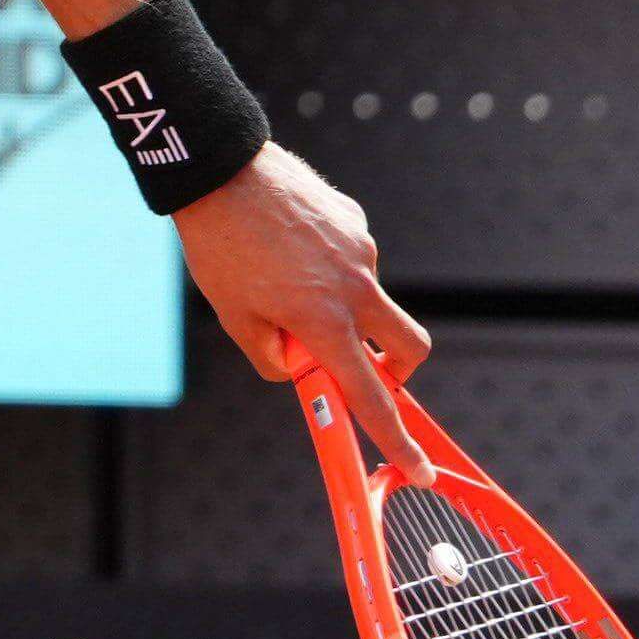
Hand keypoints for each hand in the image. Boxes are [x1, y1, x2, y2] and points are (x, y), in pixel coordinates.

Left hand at [173, 141, 438, 475]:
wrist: (218, 169)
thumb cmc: (220, 247)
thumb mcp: (235, 317)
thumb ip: (273, 357)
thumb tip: (301, 368)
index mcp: (326, 320)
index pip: (371, 396)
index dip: (396, 440)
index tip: (419, 469)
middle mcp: (356, 287)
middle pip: (408, 347)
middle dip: (397, 370)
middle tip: (362, 370)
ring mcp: (361, 249)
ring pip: (369, 297)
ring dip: (340, 307)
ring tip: (278, 276)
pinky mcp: (353, 219)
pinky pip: (351, 257)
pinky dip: (329, 267)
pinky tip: (284, 244)